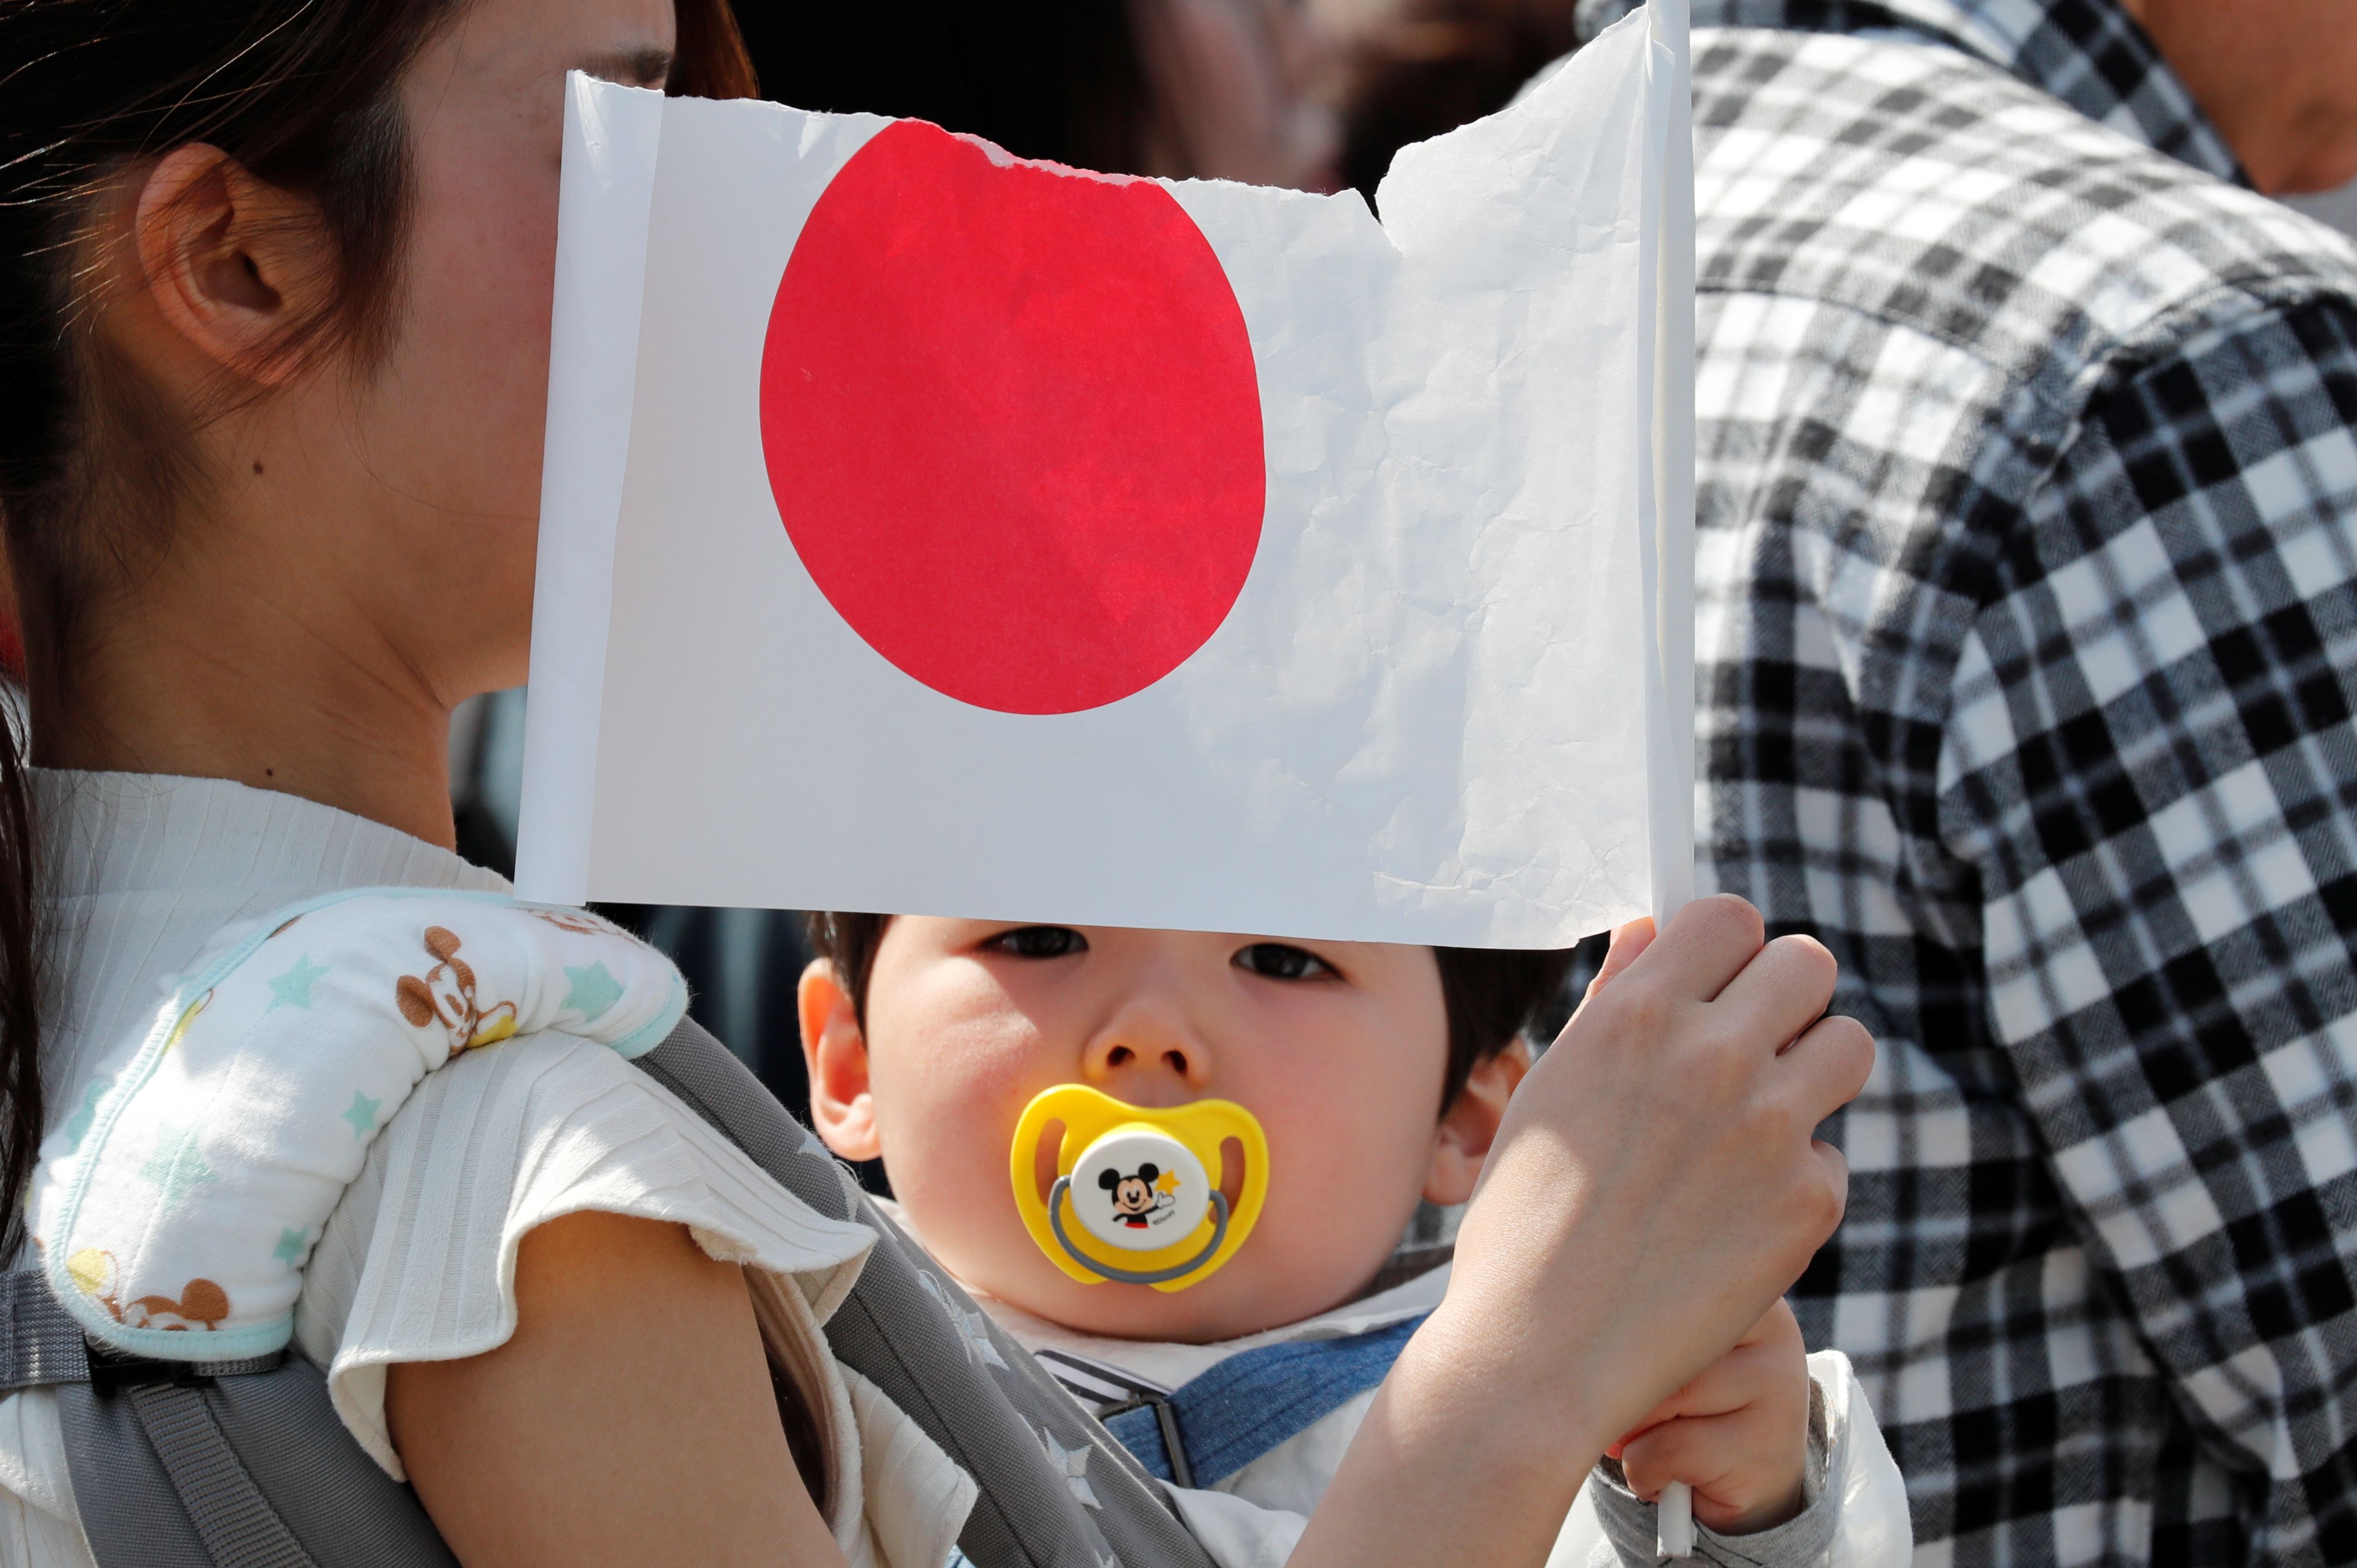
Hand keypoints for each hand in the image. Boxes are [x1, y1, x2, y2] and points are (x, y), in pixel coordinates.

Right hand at [1297, 896, 1869, 1567]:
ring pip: (1848, 1045)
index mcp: (1638, 1017)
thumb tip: (1653, 929)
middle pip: (1807, 963)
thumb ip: (1613, 1000)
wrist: (1541, 1351)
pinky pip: (1831, 1152)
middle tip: (1752, 1044)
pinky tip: (1736, 1210)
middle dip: (1783, 995)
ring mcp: (1770, 1129)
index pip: (1730, 917)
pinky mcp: (1808, 1202)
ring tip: (1760, 1116)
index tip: (1715, 983)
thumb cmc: (1526, 1217)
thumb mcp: (1551, 1088)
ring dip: (1812, 1068)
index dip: (1725, 949)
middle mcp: (1713, 1057)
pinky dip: (1796, 1173)